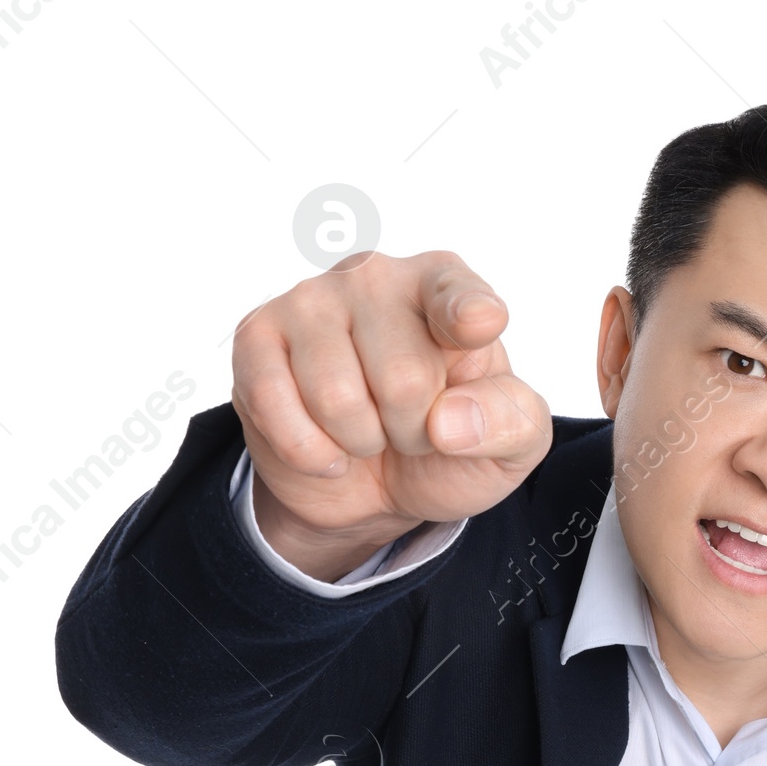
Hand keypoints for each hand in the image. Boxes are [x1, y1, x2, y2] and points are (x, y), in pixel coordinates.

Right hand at [230, 249, 551, 577]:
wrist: (374, 489)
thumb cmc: (446, 444)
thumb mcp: (509, 445)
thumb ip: (509, 424)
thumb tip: (448, 422)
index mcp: (443, 286)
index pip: (457, 295)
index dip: (468, 314)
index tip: (480, 324)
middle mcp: (375, 276)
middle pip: (403, 380)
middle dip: (411, 432)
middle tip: (409, 426)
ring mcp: (310, 300)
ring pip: (338, 398)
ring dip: (360, 442)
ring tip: (369, 429)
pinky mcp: (257, 337)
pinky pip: (277, 406)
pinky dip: (309, 451)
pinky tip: (324, 443)